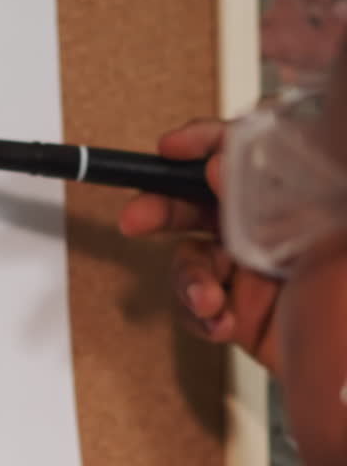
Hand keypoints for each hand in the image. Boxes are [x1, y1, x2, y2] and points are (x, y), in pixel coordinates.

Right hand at [118, 118, 281, 376]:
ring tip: (209, 301)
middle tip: (137, 218)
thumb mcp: (329, 233)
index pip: (248, 153)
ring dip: (190, 279)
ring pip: (195, 259)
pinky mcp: (242, 312)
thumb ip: (278, 195)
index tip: (172, 146)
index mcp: (300, 199)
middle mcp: (273, 230)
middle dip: (164, 207)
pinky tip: (222, 324)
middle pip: (205, 202)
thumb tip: (221, 165)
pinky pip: (198, 306)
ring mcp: (255, 272)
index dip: (206, 141)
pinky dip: (200, 315)